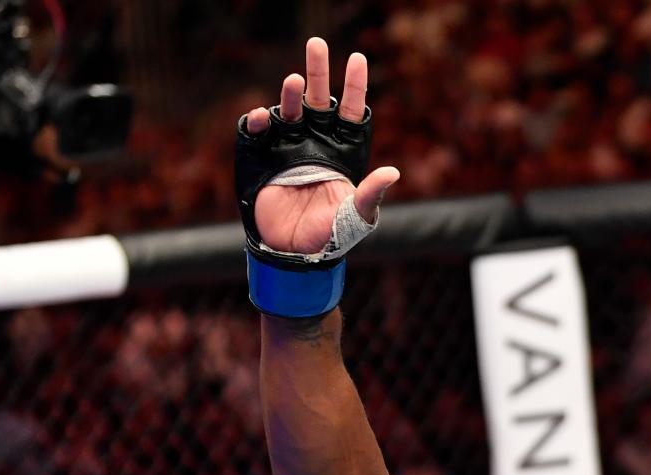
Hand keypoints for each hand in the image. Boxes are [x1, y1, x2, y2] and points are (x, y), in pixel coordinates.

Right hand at [242, 37, 399, 254]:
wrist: (295, 254)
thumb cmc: (331, 236)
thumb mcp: (357, 217)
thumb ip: (370, 194)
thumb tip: (393, 172)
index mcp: (343, 151)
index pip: (351, 112)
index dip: (354, 86)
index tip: (357, 59)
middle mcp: (316, 143)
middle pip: (318, 100)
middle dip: (318, 72)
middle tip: (317, 43)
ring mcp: (287, 148)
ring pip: (289, 111)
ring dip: (291, 96)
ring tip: (295, 82)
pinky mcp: (261, 159)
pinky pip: (257, 133)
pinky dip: (257, 122)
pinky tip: (262, 117)